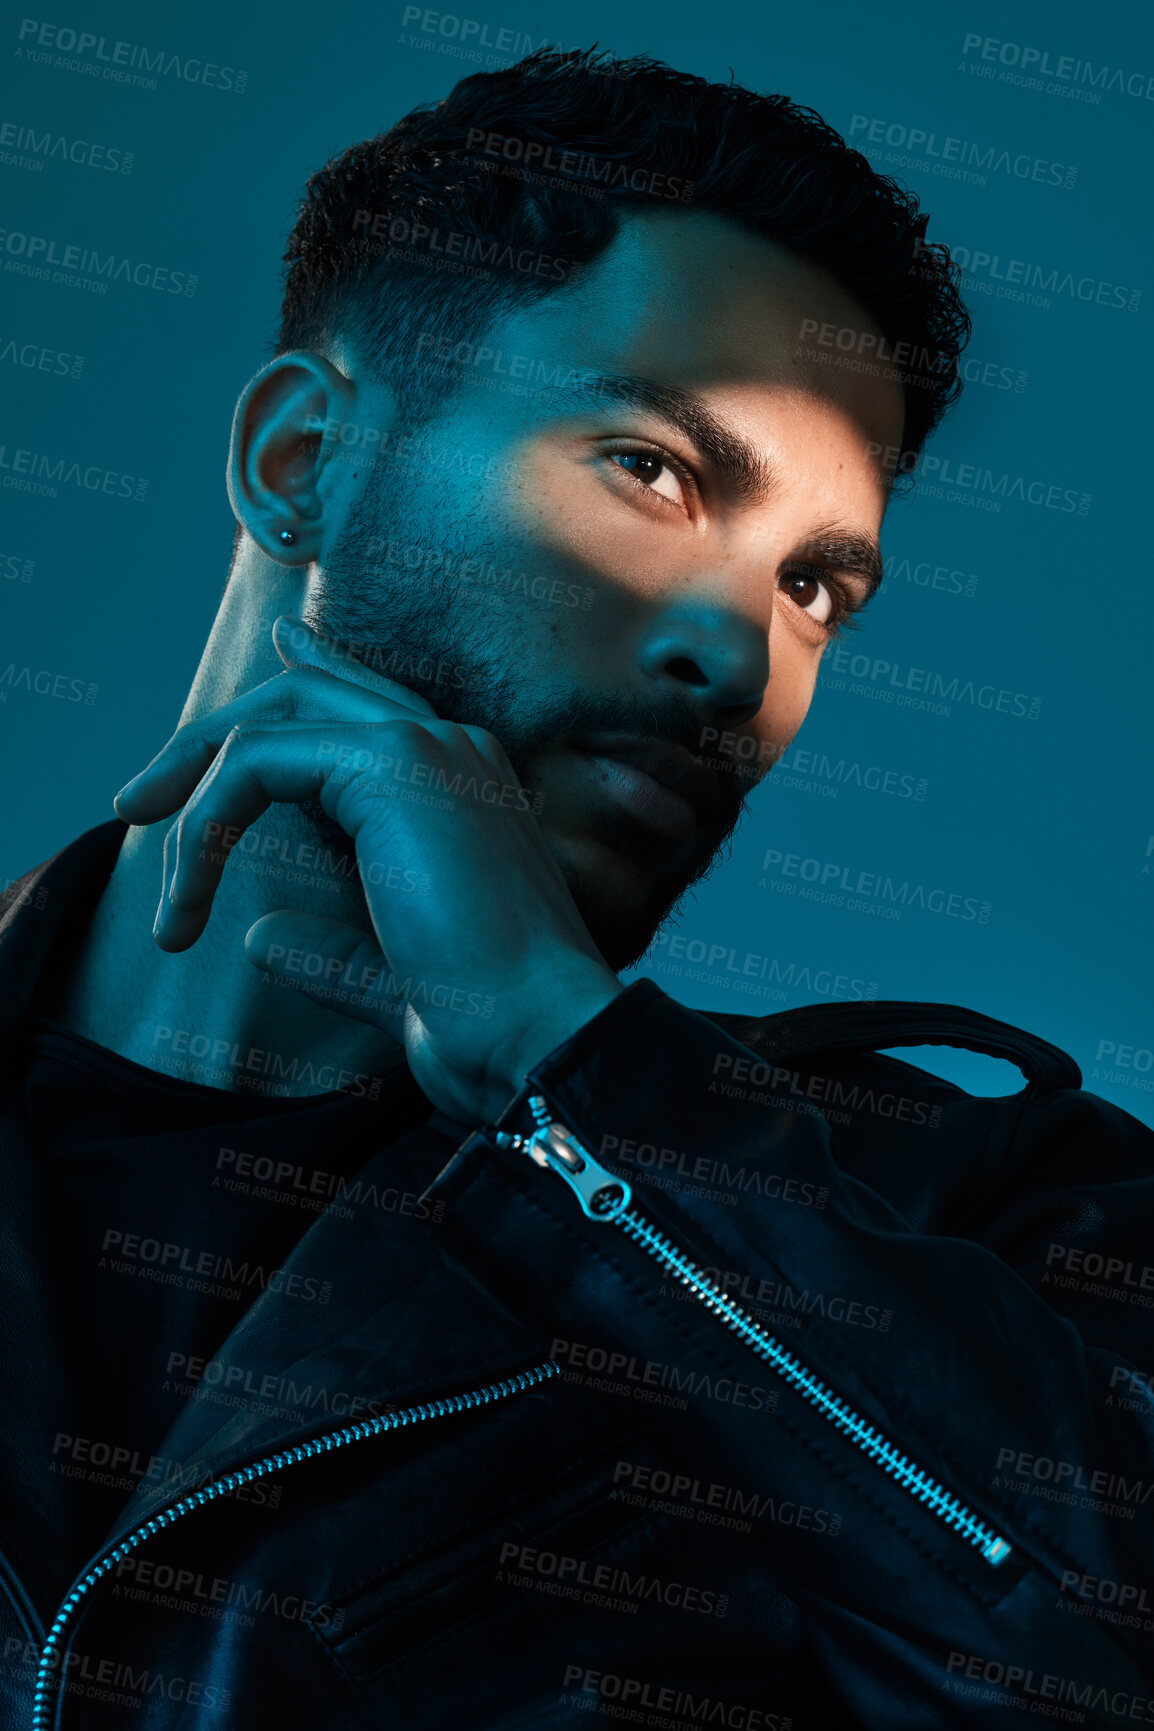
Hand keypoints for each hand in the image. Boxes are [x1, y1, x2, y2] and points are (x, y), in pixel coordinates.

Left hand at [113, 615, 623, 1122]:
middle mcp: (452, 749)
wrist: (538, 1034)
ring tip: (152, 860)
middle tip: (138, 802)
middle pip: (307, 698)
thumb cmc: (486, 1022)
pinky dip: (206, 825)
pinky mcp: (392, 762)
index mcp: (464, 787)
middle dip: (210, 741)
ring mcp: (426, 747)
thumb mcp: (390, 975)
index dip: (301, 681)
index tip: (239, 693)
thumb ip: (328, 946)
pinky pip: (257, 761)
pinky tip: (190, 898)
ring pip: (272, 722)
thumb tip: (259, 936)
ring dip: (194, 791)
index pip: (365, 708)